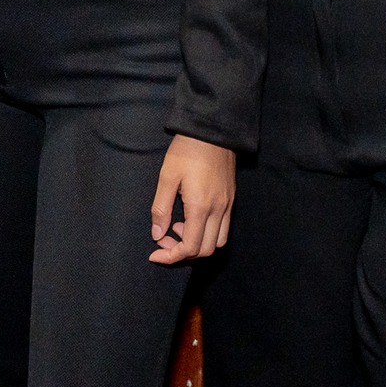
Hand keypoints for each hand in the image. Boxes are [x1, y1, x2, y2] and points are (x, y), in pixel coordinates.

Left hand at [149, 134, 235, 263]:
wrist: (213, 130)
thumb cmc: (187, 150)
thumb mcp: (167, 177)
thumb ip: (161, 209)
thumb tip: (157, 235)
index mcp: (201, 207)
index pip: (190, 248)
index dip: (171, 256)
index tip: (155, 253)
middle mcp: (218, 210)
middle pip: (206, 251)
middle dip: (183, 253)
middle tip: (164, 240)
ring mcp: (227, 205)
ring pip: (218, 242)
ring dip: (198, 244)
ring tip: (178, 228)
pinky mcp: (231, 199)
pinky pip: (223, 228)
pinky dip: (208, 233)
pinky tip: (191, 218)